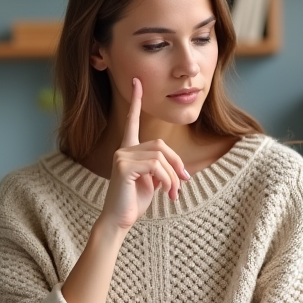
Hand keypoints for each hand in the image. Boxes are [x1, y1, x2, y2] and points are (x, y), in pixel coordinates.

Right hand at [99, 78, 190, 231]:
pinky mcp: (124, 166)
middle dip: (177, 164)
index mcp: (128, 149)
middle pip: (161, 145)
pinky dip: (167, 180)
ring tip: (173, 194)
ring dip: (173, 177)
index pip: (132, 120)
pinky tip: (166, 194)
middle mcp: (123, 149)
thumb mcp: (152, 182)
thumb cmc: (134, 202)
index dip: (136, 101)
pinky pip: (156, 166)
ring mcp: (122, 156)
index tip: (136, 82)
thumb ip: (162, 168)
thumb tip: (181, 170)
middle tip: (183, 184)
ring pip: (161, 157)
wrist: (119, 220)